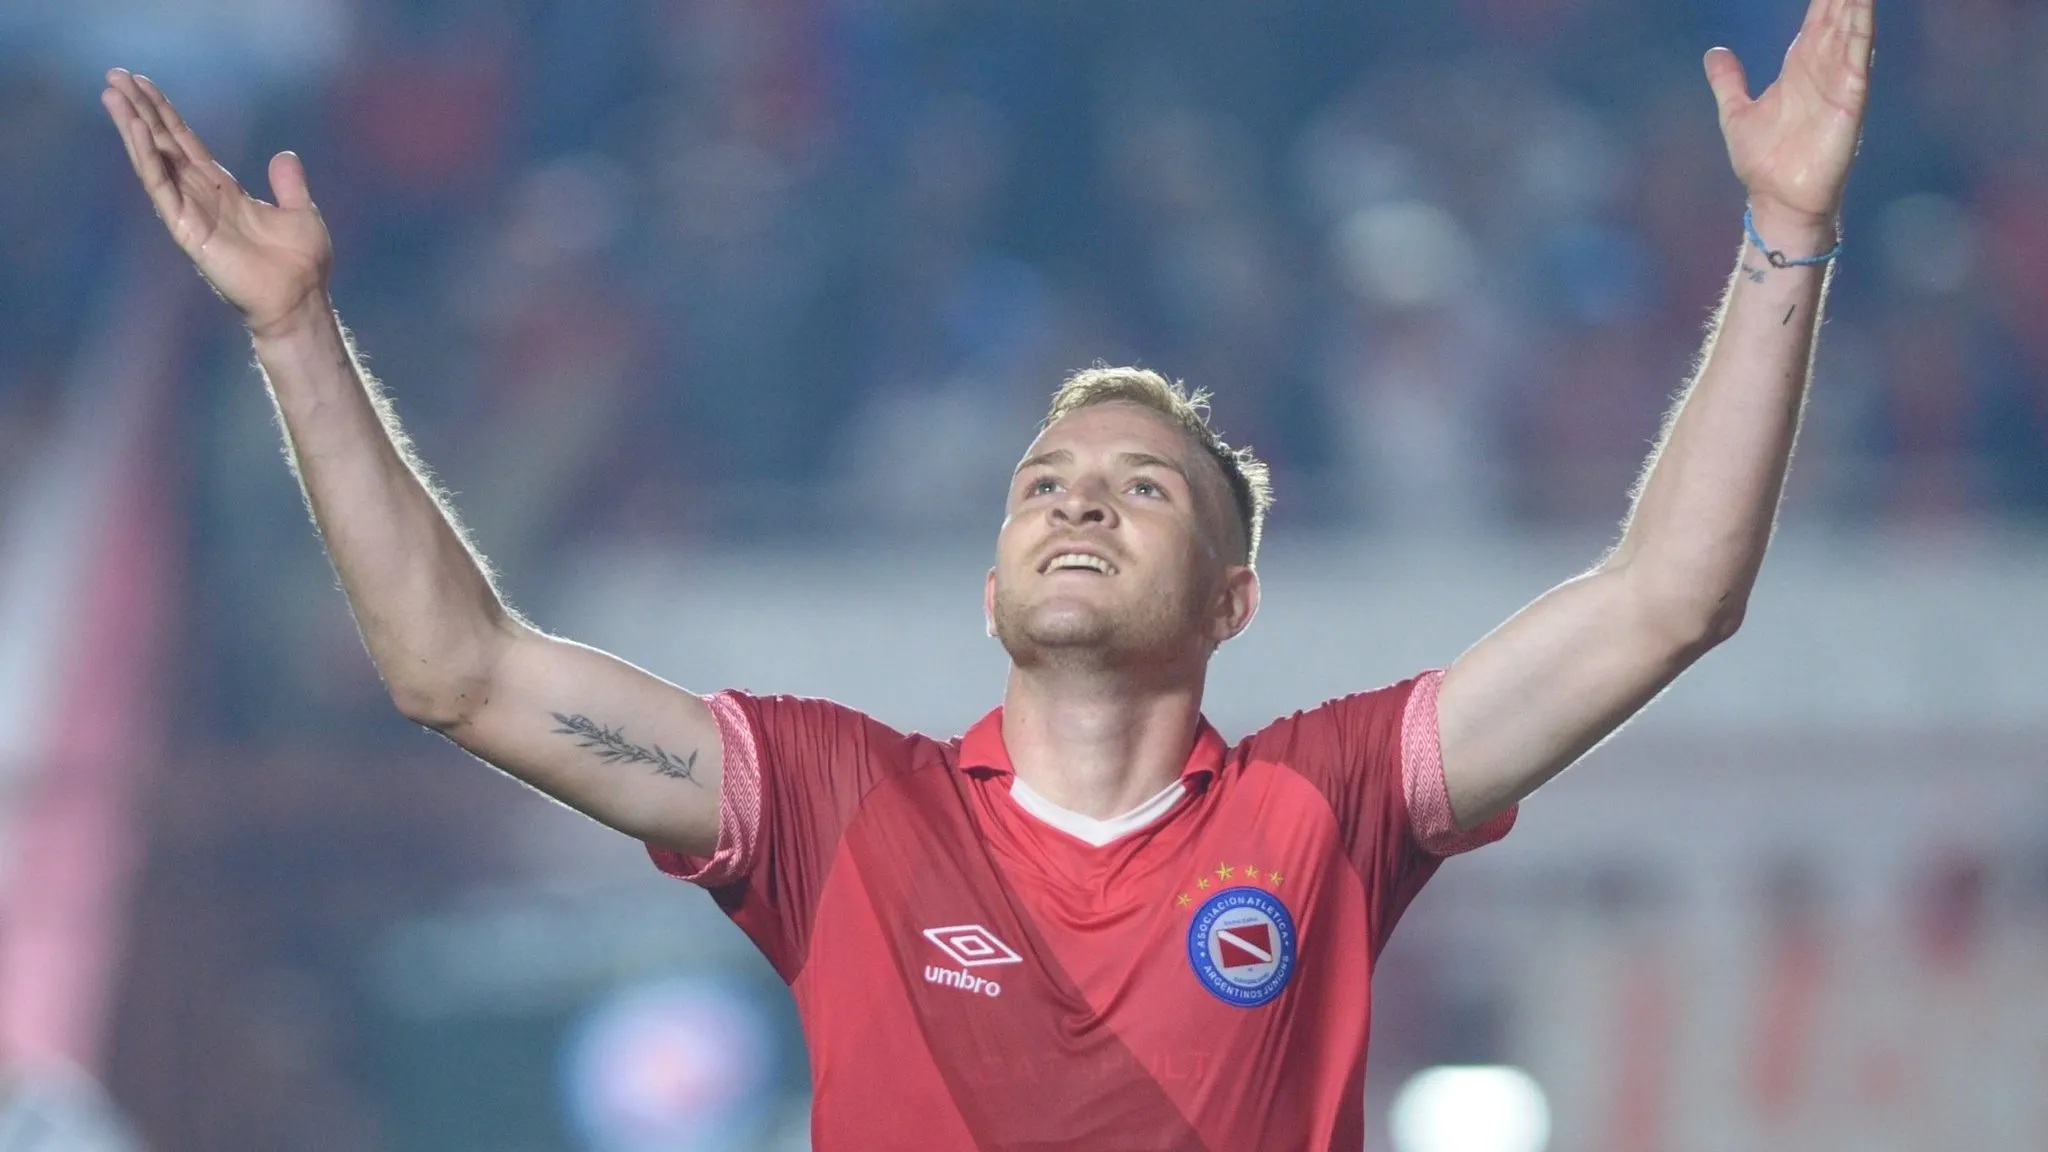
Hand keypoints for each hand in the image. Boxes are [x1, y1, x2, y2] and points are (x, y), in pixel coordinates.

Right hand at [101, 69, 333, 335]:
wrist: (300, 299)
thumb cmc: (302, 264)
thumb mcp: (300, 212)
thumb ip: (289, 184)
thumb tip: (285, 155)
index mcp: (223, 189)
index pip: (185, 142)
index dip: (165, 113)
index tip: (142, 84)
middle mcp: (201, 196)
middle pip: (162, 143)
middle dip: (139, 110)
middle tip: (115, 75)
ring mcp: (190, 211)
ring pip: (153, 161)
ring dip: (132, 127)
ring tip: (113, 94)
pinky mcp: (187, 229)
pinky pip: (161, 188)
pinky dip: (147, 159)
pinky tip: (135, 131)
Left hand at [1705, 0, 1873, 227]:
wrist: (1777, 200)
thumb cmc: (1764, 161)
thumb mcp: (1735, 112)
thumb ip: (1728, 81)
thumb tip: (1714, 52)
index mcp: (1801, 66)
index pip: (1818, 16)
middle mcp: (1823, 68)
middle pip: (1838, 12)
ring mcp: (1839, 81)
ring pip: (1851, 27)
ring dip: (1855, 2)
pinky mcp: (1849, 99)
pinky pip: (1857, 57)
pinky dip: (1861, 29)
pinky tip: (1861, 6)